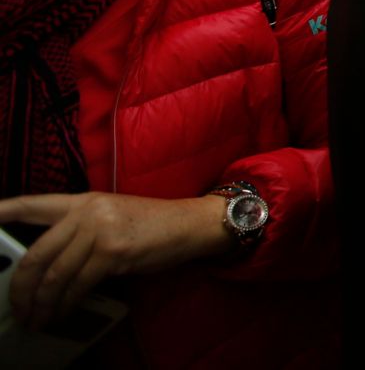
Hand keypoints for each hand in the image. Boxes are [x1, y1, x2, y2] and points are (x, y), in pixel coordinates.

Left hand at [0, 192, 232, 329]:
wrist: (189, 224)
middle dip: (20, 288)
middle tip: (17, 307)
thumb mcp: (111, 217)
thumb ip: (79, 231)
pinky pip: (78, 285)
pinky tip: (61, 314)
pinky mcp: (113, 251)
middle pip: (36, 253)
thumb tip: (49, 266)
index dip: (4, 211)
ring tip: (37, 319)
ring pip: (54, 275)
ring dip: (41, 304)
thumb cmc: (152, 224)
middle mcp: (87, 212)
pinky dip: (65, 305)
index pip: (33, 204)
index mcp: (82, 201)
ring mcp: (100, 230)